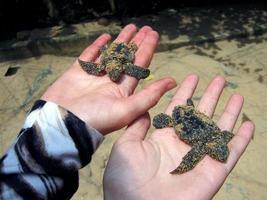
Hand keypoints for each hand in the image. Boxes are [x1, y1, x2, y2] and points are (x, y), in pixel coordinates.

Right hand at [41, 24, 175, 133]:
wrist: (61, 124)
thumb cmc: (95, 119)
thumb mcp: (127, 110)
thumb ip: (149, 96)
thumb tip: (173, 82)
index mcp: (123, 90)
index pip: (139, 64)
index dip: (147, 48)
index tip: (154, 34)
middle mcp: (110, 82)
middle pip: (127, 58)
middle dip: (137, 43)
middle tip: (146, 28)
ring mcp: (93, 77)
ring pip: (110, 55)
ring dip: (121, 42)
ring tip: (130, 27)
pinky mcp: (77, 73)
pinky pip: (89, 56)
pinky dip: (97, 47)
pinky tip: (106, 37)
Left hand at [103, 74, 254, 199]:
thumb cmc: (124, 180)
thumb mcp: (126, 146)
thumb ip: (137, 127)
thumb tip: (146, 111)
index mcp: (162, 137)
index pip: (178, 109)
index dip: (186, 92)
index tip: (192, 77)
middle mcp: (182, 145)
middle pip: (200, 115)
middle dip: (209, 96)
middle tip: (218, 79)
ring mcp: (198, 158)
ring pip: (218, 130)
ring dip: (228, 113)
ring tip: (236, 95)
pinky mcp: (212, 173)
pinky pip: (230, 153)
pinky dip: (241, 140)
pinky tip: (248, 124)